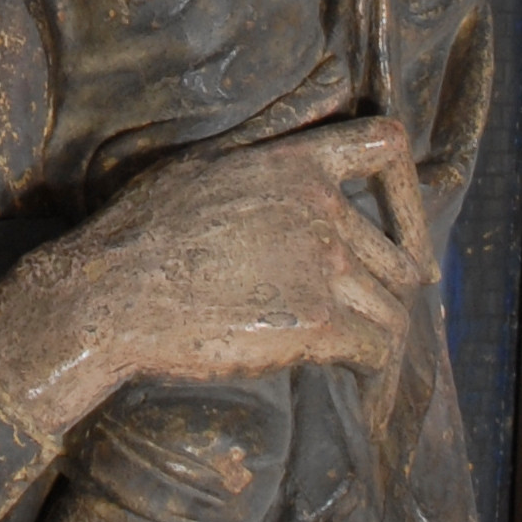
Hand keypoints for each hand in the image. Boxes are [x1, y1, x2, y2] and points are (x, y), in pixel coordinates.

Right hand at [0, 114, 436, 441]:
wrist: (113, 293)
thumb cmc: (142, 229)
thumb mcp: (203, 165)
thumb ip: (260, 160)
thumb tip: (286, 159)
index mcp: (296, 164)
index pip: (385, 146)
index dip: (408, 193)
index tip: (405, 236)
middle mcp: (321, 210)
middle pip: (394, 253)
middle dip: (390, 287)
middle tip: (375, 314)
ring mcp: (322, 267)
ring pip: (390, 307)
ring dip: (382, 331)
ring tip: (366, 352)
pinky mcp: (315, 325)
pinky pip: (374, 349)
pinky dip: (372, 366)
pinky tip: (356, 376)